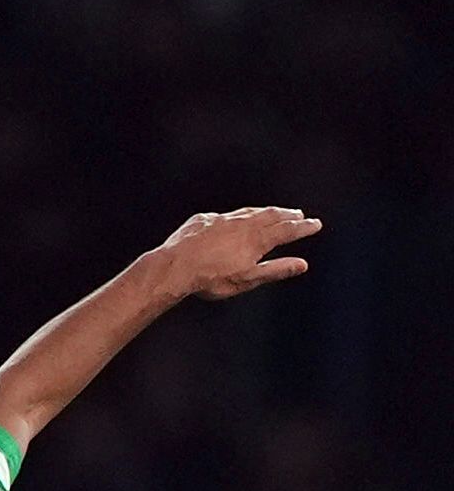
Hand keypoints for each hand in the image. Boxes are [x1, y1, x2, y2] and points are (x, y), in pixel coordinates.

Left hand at [160, 206, 321, 301]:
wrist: (175, 266)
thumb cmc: (211, 279)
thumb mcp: (247, 279)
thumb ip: (275, 270)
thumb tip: (302, 265)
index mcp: (256, 239)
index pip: (287, 230)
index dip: (303, 228)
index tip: (316, 224)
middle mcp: (242, 224)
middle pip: (271, 215)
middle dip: (287, 215)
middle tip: (299, 214)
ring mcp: (222, 219)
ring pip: (249, 211)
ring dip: (265, 212)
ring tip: (274, 212)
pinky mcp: (203, 220)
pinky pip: (225, 216)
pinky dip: (238, 216)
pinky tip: (236, 220)